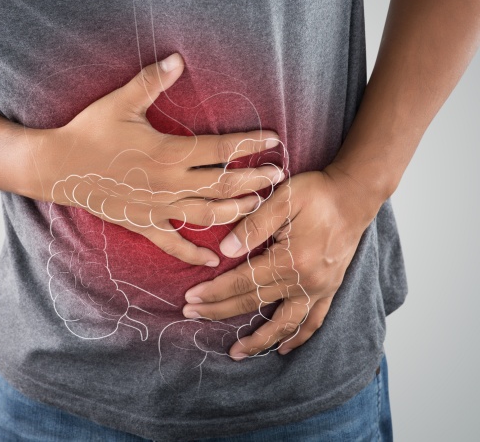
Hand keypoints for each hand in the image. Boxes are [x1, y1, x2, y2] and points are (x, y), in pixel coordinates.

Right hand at [24, 52, 282, 266]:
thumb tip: (178, 58)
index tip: (274, 140)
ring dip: (236, 212)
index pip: (221, 150)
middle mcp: (170, 184)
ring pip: (208, 216)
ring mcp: (158, 208)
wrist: (58, 166)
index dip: (250, 144)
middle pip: (224, 186)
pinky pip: (173, 244)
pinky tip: (213, 260)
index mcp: (169, 152)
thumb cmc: (90, 131)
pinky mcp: (144, 224)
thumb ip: (152, 80)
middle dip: (255, 181)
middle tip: (278, 176)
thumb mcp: (121, 102)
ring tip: (258, 207)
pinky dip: (194, 254)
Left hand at [181, 163, 377, 358]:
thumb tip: (225, 251)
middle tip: (193, 315)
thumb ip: (253, 225)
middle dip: (220, 311)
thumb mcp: (283, 198)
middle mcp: (306, 281)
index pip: (242, 282)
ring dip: (259, 341)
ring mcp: (320, 289)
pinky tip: (283, 348)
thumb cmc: (318, 193)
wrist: (355, 195)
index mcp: (291, 259)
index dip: (214, 292)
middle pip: (255, 303)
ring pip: (285, 324)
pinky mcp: (330, 289)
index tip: (191, 298)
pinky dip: (297, 338)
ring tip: (236, 353)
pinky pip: (313, 322)